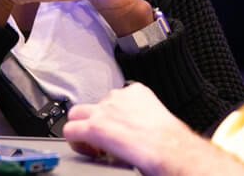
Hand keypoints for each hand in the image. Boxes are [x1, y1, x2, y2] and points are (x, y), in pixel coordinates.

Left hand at [64, 83, 229, 175]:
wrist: (172, 149)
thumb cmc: (171, 140)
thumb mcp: (156, 116)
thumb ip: (140, 115)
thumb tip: (135, 131)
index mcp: (137, 92)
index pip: (113, 98)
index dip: (109, 117)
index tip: (116, 131)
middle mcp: (118, 97)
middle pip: (92, 104)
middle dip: (91, 120)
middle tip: (100, 141)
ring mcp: (104, 110)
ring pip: (76, 114)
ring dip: (82, 129)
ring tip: (94, 147)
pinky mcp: (95, 127)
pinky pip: (71, 131)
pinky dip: (76, 142)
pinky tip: (88, 152)